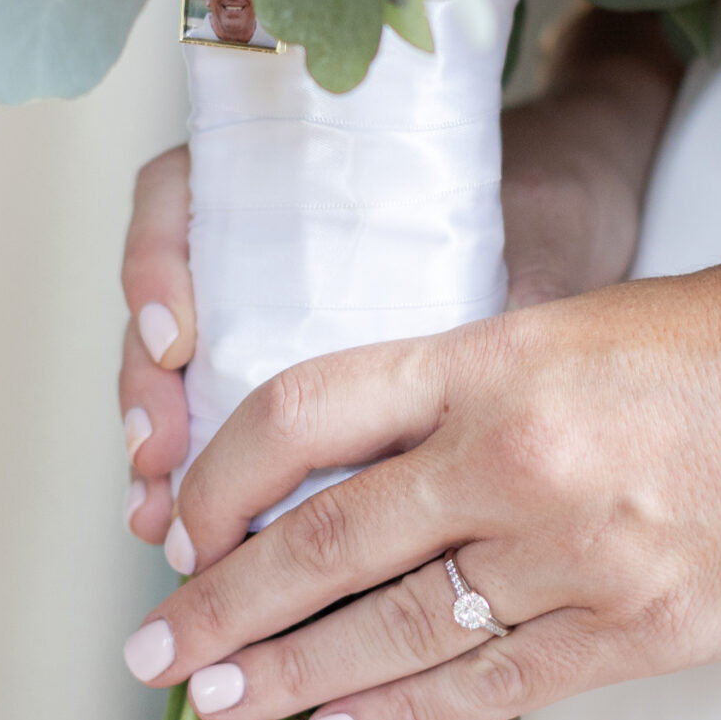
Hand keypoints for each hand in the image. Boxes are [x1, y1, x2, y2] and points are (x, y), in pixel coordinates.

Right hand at [116, 13, 680, 544]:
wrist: (572, 217)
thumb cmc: (542, 204)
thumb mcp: (528, 234)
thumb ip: (513, 292)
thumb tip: (503, 368)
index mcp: (292, 178)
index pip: (180, 199)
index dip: (155, 267)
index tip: (175, 336)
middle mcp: (259, 243)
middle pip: (163, 307)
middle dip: (147, 392)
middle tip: (157, 460)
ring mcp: (265, 312)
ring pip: (180, 379)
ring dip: (164, 451)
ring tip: (159, 520)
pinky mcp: (292, 373)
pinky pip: (230, 425)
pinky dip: (216, 480)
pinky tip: (211, 541)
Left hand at [121, 225, 720, 719]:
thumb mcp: (578, 327)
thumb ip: (475, 395)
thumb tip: (369, 481)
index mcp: (492, 359)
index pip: (302, 412)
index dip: (220, 475)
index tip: (182, 523)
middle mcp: (513, 454)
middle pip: (322, 538)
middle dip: (224, 602)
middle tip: (154, 648)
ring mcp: (574, 550)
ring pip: (392, 628)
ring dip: (289, 675)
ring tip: (216, 706)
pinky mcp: (638, 627)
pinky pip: (491, 686)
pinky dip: (403, 716)